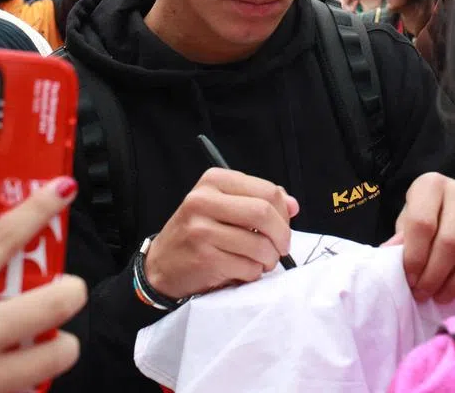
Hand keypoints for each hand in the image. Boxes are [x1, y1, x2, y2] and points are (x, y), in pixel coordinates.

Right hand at [0, 177, 87, 392]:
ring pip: (56, 352)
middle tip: (69, 288)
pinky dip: (26, 384)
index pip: (1, 240)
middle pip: (53, 300)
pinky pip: (26, 392)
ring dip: (61, 344)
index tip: (62, 190)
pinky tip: (14, 380)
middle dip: (70, 290)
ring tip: (55, 342)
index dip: (38, 210)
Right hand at [144, 168, 299, 299]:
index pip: (267, 190)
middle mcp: (203, 201)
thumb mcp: (222, 205)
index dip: (283, 212)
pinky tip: (241, 271)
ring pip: (260, 245)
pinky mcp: (204, 259)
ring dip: (268, 259)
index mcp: (213, 181)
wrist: (161, 264)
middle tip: (281, 247)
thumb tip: (292, 205)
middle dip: (282, 235)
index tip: (284, 225)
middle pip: (264, 213)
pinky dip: (253, 273)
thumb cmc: (198, 233)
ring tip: (260, 261)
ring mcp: (202, 230)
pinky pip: (248, 268)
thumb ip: (257, 200)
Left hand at [392, 172, 454, 304]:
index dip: (415, 258)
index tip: (410, 280)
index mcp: (432, 184)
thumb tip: (390, 254)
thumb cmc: (424, 217)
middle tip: (424, 293)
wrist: (451, 209)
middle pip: (452, 243)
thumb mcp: (406, 223)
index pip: (423, 224)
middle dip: (435, 276)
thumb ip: (400, 239)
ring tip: (441, 295)